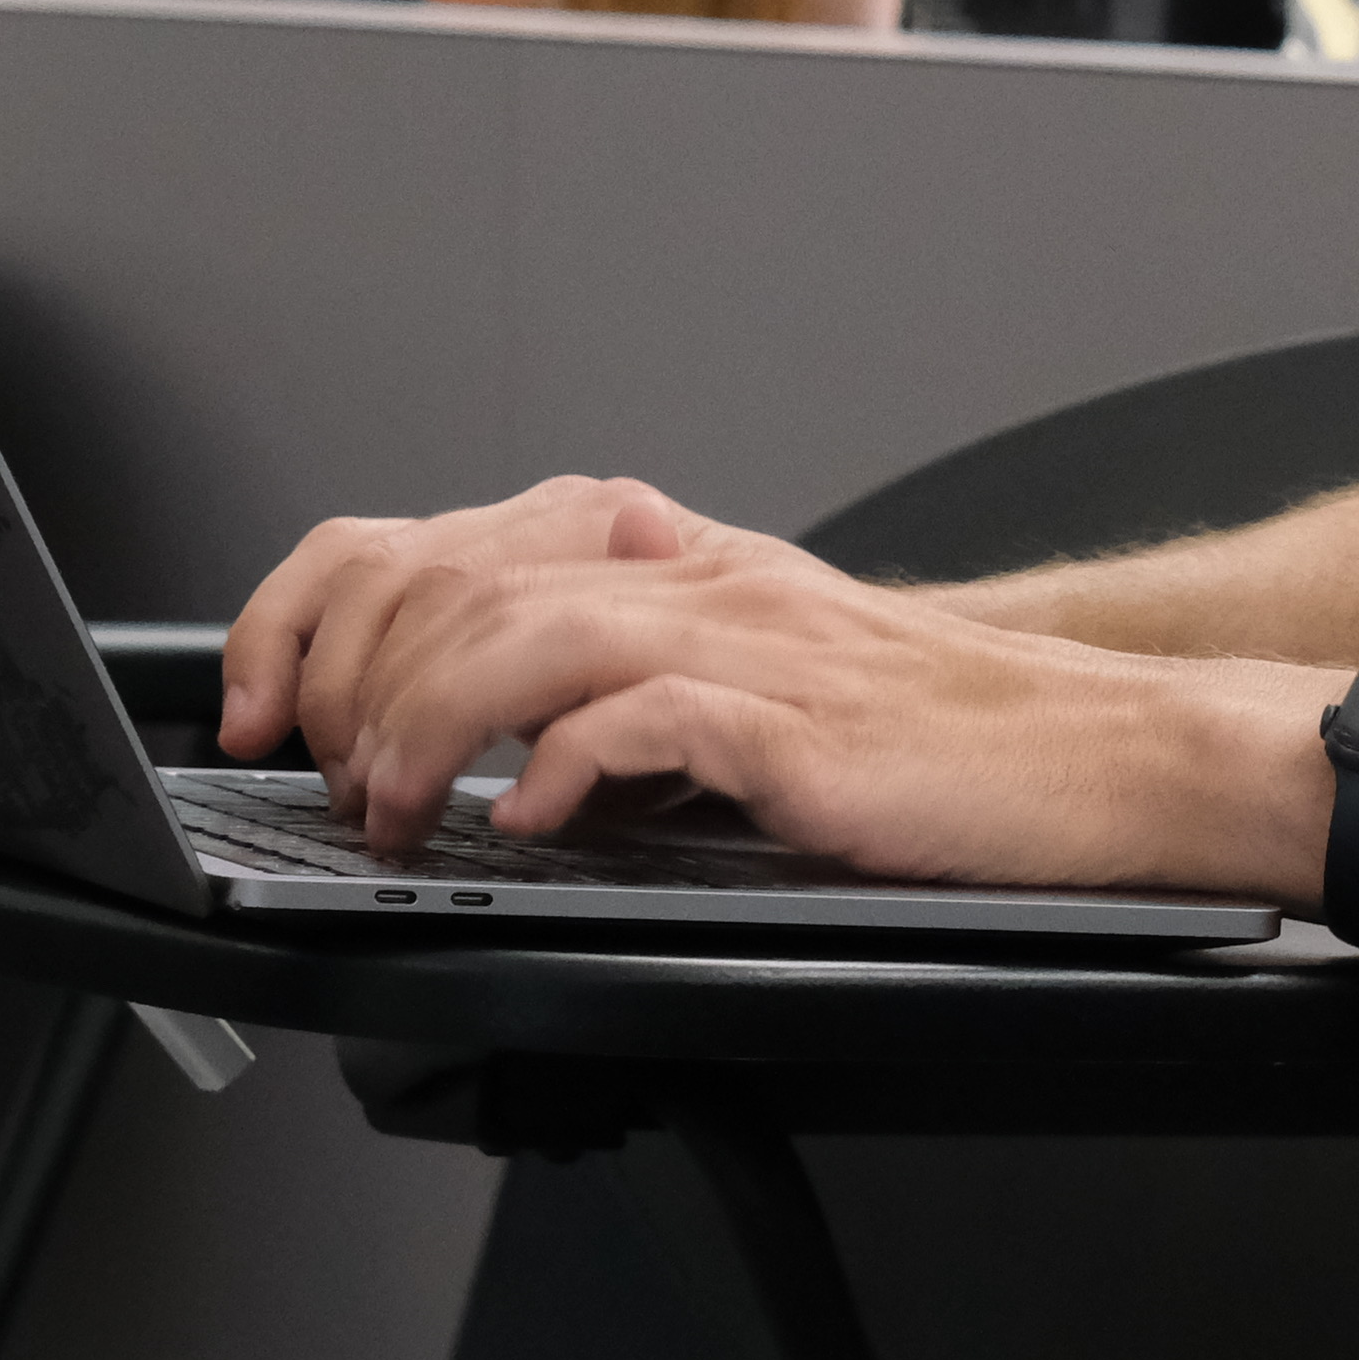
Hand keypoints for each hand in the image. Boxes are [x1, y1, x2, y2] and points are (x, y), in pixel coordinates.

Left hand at [218, 475, 1323, 891]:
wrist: (1099, 756)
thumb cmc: (933, 739)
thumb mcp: (747, 682)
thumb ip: (619, 692)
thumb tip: (486, 763)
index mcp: (663, 555)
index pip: (426, 535)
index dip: (305, 616)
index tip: (259, 707)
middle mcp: (690, 575)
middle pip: (445, 574)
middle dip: (342, 687)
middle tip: (330, 786)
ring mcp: (745, 641)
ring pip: (517, 630)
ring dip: (420, 732)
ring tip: (397, 818)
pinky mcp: (799, 726)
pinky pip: (643, 718)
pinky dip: (559, 772)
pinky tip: (535, 824)